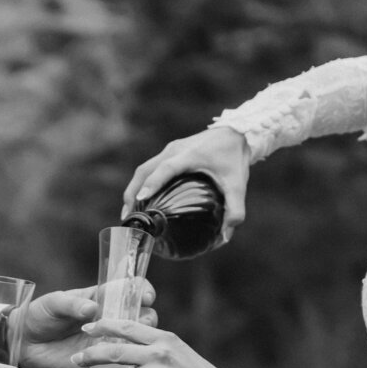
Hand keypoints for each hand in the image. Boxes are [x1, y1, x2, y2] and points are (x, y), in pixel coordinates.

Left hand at [19, 285, 156, 367]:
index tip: (146, 297)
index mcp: (101, 297)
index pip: (130, 288)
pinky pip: (119, 364)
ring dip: (137, 345)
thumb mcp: (53, 304)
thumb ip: (72, 304)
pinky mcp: (99, 361)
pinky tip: (120, 367)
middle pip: (142, 316)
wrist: (24, 343)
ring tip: (126, 347)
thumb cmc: (39, 315)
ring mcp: (106, 340)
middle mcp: (109, 319)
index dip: (143, 290)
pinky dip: (123, 366)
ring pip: (135, 342)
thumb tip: (92, 308)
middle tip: (138, 324)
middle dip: (146, 319)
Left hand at [71, 319, 222, 367]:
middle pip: (116, 351)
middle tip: (76, 358)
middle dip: (91, 355)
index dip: (104, 326)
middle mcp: (159, 354)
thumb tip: (128, 346)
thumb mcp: (178, 352)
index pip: (128, 327)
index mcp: (164, 339)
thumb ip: (154, 347)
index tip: (87, 327)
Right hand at [122, 126, 250, 237]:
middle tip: (128, 216)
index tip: (141, 199)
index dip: (152, 184)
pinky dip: (142, 183)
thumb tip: (226, 236)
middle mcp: (174, 150)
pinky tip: (142, 199)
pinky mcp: (170, 152)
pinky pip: (150, 168)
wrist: (236, 132)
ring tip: (130, 212)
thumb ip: (235, 208)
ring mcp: (170, 149)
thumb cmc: (235, 156)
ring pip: (144, 169)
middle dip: (133, 192)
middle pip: (144, 170)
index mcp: (189, 155)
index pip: (165, 169)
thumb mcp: (238, 183)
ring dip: (134, 188)